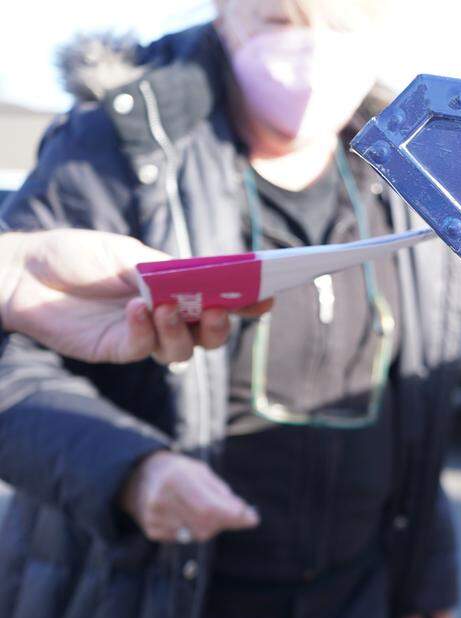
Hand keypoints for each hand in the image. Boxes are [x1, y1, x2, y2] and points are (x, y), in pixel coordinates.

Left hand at [0, 229, 271, 363]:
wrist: (24, 270)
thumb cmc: (79, 256)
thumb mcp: (131, 255)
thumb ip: (168, 272)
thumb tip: (206, 280)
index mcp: (177, 290)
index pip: (221, 299)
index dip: (247, 302)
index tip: (268, 296)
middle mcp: (166, 317)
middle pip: (209, 335)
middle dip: (221, 325)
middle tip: (218, 309)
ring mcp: (142, 337)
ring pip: (182, 351)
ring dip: (180, 331)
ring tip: (166, 308)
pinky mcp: (114, 350)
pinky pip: (142, 349)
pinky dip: (144, 330)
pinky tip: (135, 309)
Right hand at [119, 450, 259, 542]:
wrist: (138, 477)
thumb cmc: (178, 472)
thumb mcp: (200, 472)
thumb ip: (221, 492)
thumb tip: (245, 513)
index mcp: (175, 479)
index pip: (208, 506)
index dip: (232, 515)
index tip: (252, 518)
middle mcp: (161, 500)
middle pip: (204, 523)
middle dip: (226, 521)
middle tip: (238, 514)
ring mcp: (154, 518)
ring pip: (197, 534)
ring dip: (211, 525)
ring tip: (206, 508)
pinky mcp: (152, 531)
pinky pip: (185, 538)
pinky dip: (195, 529)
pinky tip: (188, 514)